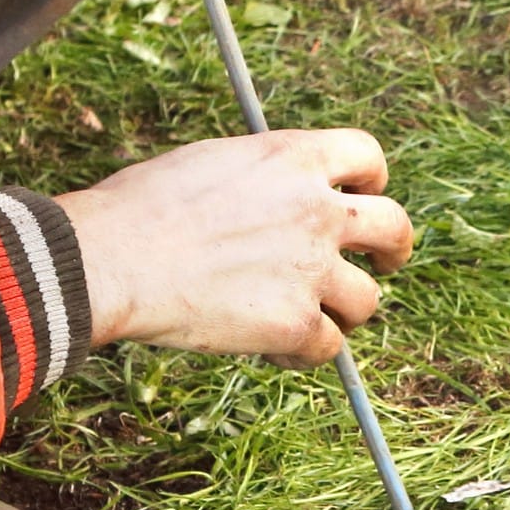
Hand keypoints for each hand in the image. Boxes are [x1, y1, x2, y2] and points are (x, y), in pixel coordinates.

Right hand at [55, 128, 415, 365]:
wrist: (114, 258)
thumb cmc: (138, 210)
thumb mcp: (210, 164)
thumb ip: (259, 180)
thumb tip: (268, 202)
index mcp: (293, 157)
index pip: (367, 156)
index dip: (373, 181)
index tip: (363, 197)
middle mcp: (315, 208)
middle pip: (393, 227)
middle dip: (395, 249)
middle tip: (383, 263)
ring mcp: (311, 268)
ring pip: (366, 300)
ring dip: (344, 312)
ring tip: (311, 321)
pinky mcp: (295, 323)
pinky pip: (328, 347)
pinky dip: (305, 353)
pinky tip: (274, 350)